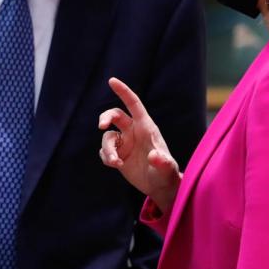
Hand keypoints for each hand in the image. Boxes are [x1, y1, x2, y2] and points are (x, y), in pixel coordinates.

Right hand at [98, 77, 181, 212]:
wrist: (160, 187)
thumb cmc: (167, 175)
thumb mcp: (167, 170)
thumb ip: (162, 162)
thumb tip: (154, 156)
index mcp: (146, 128)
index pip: (134, 105)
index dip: (123, 92)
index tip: (112, 81)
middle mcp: (134, 132)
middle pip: (115, 115)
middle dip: (105, 118)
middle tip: (101, 126)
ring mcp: (125, 143)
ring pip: (107, 137)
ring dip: (107, 149)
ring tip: (115, 162)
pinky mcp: (118, 154)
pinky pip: (104, 151)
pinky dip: (106, 157)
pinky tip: (116, 165)